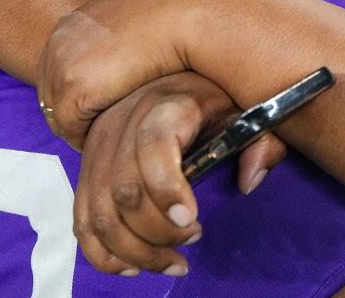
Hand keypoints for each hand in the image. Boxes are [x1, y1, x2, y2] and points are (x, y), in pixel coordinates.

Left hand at [37, 0, 188, 148]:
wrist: (187, 16)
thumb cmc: (171, 3)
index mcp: (68, 24)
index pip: (56, 68)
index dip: (78, 88)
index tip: (102, 102)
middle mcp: (57, 43)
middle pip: (51, 93)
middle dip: (73, 111)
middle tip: (103, 127)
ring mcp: (62, 66)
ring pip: (57, 113)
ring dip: (79, 128)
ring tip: (108, 139)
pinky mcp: (76, 90)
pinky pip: (71, 128)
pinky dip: (87, 138)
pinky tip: (112, 141)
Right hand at [75, 72, 286, 274]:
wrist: (171, 79)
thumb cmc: (213, 101)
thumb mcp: (244, 111)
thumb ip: (261, 143)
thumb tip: (250, 182)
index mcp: (165, 106)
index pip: (153, 145)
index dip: (167, 188)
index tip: (192, 220)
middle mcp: (122, 125)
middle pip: (124, 189)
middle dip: (158, 230)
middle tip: (194, 237)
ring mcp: (98, 149)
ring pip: (101, 213)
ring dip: (136, 250)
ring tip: (174, 261)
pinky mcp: (86, 171)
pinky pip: (82, 220)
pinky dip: (104, 252)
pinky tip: (136, 265)